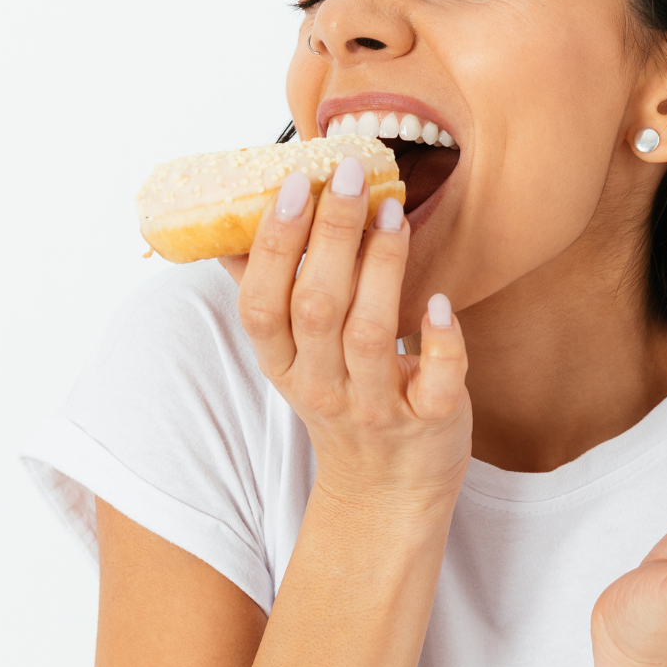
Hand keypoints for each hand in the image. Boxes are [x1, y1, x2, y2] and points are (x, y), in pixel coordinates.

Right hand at [219, 158, 471, 509]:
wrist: (387, 493)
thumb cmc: (342, 402)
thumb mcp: (291, 359)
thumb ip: (267, 295)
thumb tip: (225, 229)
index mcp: (283, 365)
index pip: (262, 304)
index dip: (273, 244)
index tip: (294, 184)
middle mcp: (323, 387)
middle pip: (316, 308)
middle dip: (330, 235)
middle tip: (349, 174)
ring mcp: (376, 406)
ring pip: (371, 334)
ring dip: (381, 268)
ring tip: (393, 212)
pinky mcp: (429, 420)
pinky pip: (435, 381)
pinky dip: (439, 342)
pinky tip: (441, 302)